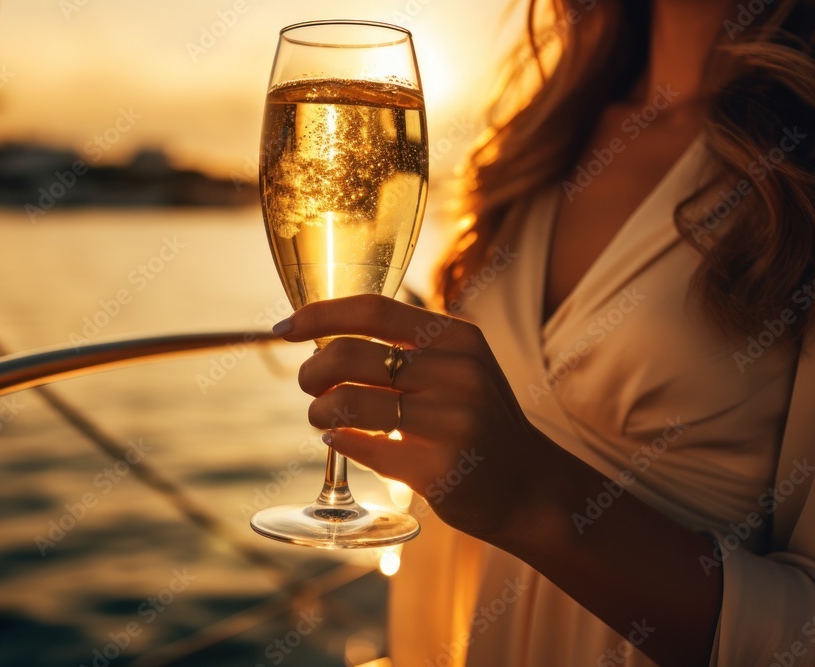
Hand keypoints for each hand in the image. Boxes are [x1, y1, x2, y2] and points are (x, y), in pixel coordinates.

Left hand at [273, 293, 550, 541]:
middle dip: (311, 373)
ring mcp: (452, 421)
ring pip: (349, 403)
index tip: (284, 327)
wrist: (529, 486)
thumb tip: (323, 337)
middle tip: (309, 386)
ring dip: (319, 410)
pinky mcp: (440, 468)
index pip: (373, 310)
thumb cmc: (477, 419)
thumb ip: (407, 347)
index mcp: (458, 338)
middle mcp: (458, 373)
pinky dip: (339, 440)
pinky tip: (339, 439)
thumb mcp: (460, 366)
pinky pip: (363, 447)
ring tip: (322, 416)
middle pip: (349, 356)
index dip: (320, 314)